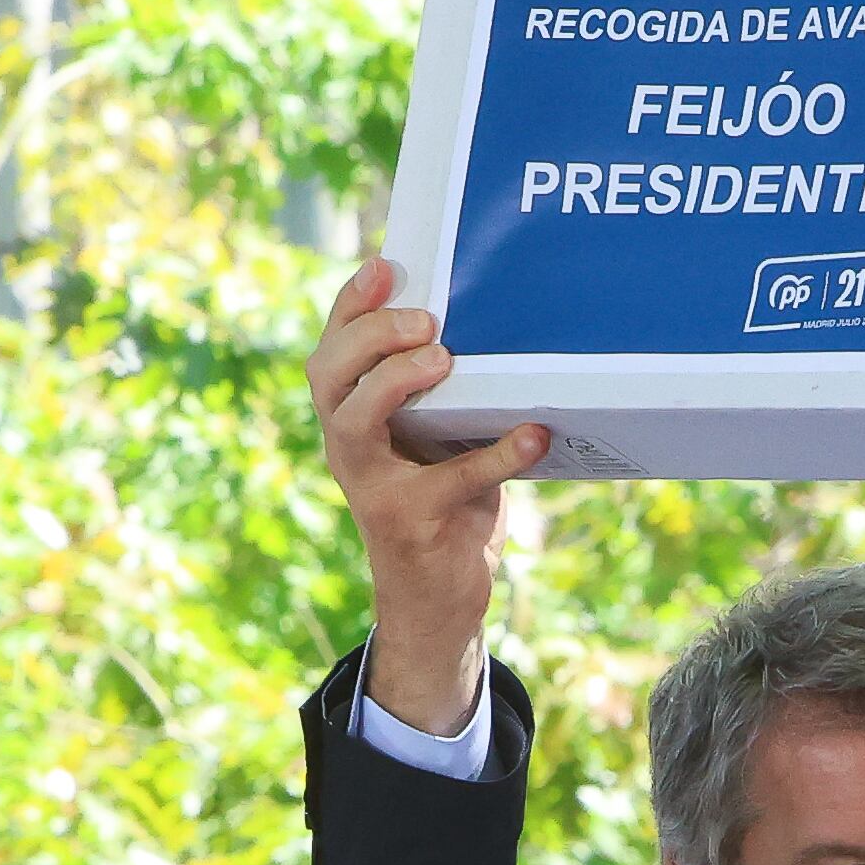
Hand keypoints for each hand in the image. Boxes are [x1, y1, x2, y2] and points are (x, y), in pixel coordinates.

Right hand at [306, 255, 548, 735]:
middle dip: (370, 336)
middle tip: (428, 323)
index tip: (386, 264)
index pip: (330, 349)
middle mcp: (347, 449)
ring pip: (357, 422)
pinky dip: (500, 454)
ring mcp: (372, 489)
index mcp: (348, 419)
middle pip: (328, 376)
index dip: (350, 304)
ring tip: (444, 360)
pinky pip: (454, 481)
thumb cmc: (442, 503)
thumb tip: (488, 321)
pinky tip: (537, 435)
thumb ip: (438, 393)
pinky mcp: (411, 524)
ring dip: (395, 382)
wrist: (437, 601)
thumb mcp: (434, 440)